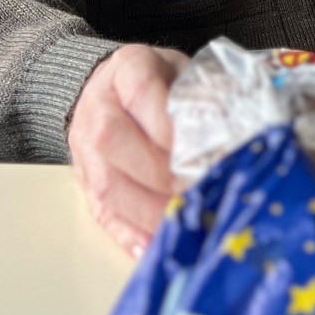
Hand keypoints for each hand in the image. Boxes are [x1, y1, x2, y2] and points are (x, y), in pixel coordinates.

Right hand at [67, 43, 189, 255]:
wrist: (113, 85)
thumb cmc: (162, 80)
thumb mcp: (185, 72)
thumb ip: (205, 96)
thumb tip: (231, 133)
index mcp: (127, 68)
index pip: (140, 93)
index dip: (166, 126)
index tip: (196, 151)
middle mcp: (97, 105)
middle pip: (113, 140)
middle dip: (157, 173)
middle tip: (195, 191)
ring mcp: (84, 146)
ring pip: (104, 183)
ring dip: (145, 210)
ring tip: (181, 223)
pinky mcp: (84, 182)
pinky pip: (100, 212)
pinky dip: (128, 234)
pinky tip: (152, 247)